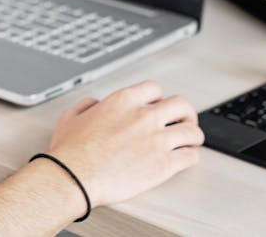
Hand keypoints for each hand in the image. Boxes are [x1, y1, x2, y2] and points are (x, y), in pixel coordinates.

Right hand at [46, 80, 202, 207]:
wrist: (75, 177)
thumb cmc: (71, 152)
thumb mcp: (71, 116)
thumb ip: (87, 105)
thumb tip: (93, 104)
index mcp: (123, 101)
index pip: (155, 89)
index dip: (159, 98)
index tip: (159, 106)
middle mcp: (144, 116)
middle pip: (181, 105)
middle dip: (185, 113)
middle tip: (184, 120)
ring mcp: (156, 140)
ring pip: (192, 131)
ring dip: (193, 135)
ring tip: (191, 141)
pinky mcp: (163, 164)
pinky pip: (190, 157)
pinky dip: (191, 157)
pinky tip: (186, 159)